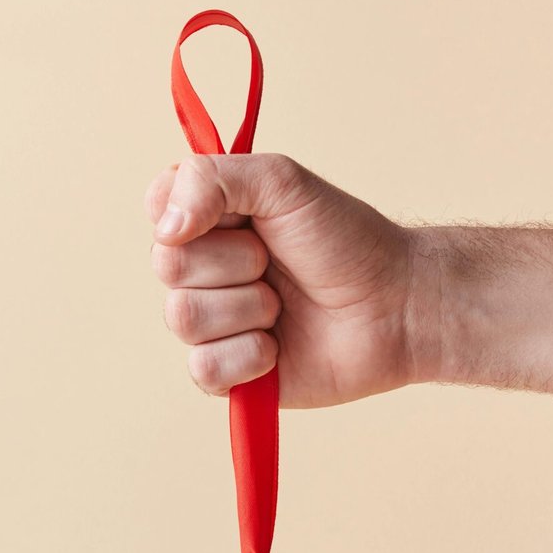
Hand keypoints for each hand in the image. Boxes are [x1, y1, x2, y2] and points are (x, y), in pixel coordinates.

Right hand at [146, 154, 426, 407]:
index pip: (157, 207)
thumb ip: (211, 179)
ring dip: (247, 309)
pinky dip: (247, 357)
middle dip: (234, 262)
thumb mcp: (281, 182)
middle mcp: (204, 268)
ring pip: (183, 318)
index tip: (240, 216)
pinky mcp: (230, 373)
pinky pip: (203, 369)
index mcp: (210, 216)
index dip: (190, 215)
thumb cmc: (346, 239)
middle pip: (168, 266)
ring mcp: (215, 322)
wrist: (396, 305)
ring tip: (284, 306)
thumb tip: (166, 227)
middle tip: (276, 262)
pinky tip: (279, 348)